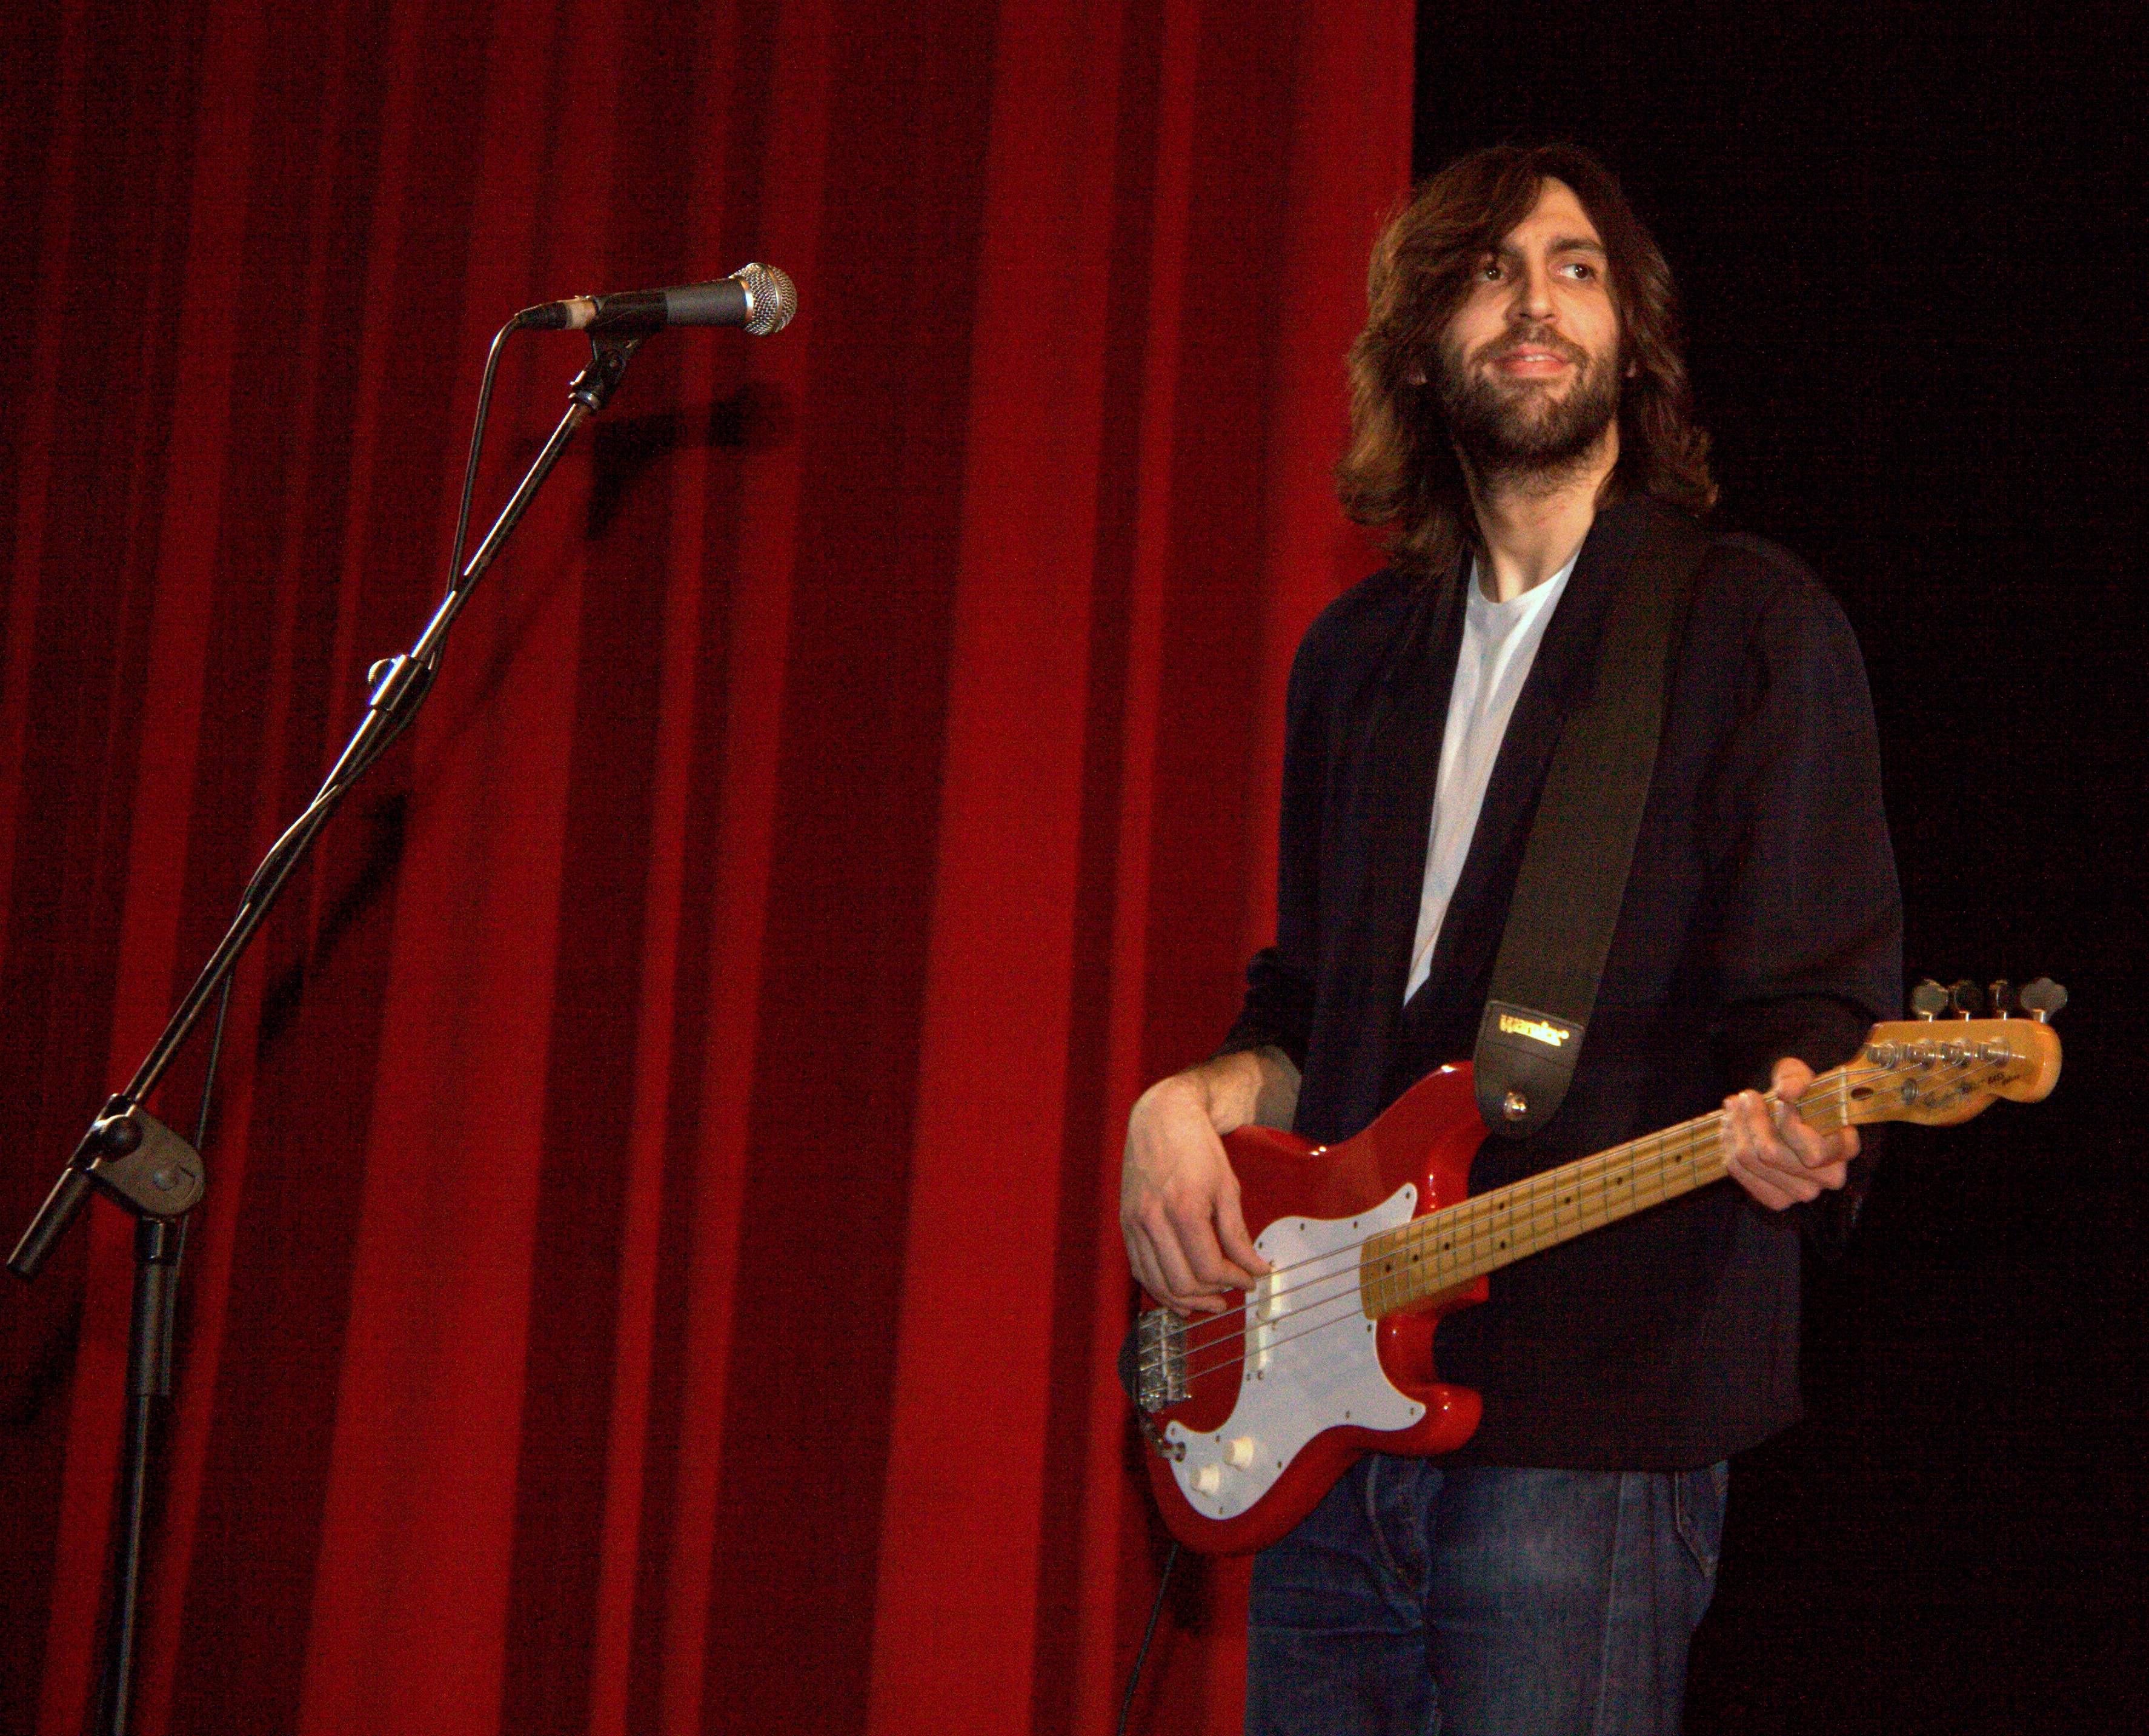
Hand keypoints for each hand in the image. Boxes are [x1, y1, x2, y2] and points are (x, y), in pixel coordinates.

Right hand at [1121, 1061, 1274, 1314]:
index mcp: (1183, 1208)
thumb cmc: (1196, 1146)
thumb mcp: (1226, 1187)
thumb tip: (1254, 1268)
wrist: (1161, 1117)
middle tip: (1232, 1293)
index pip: (1208, 1267)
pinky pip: (1139, 1269)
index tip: (1250, 1279)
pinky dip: (1159, 1288)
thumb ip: (1238, 1234)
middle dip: (1212, 1294)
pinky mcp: (1126, 1223)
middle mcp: (1153, 1219)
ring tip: (1209, 1302)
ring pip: (1157, 1282)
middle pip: (1182, 1281)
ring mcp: (1134, 1223)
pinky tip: (1179, 1295)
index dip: (1234, 1280)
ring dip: (1186, 1299)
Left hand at [1721, 1056, 1859, 1209]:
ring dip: (1735, 1127)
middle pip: (1770, 1154)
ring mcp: (1801, 1192)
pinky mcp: (1775, 1199)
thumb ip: (1795, 1078)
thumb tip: (1787, 1091)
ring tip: (1734, 1106)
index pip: (1811, 1151)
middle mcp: (1827, 1177)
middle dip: (1750, 1118)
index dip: (1788, 1122)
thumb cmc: (1800, 1094)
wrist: (1790, 1116)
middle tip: (1746, 1096)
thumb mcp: (1800, 1075)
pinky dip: (1728, 1144)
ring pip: (1750, 1160)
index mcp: (1845, 1149)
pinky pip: (1738, 1171)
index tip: (1779, 1098)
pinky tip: (1730, 1126)